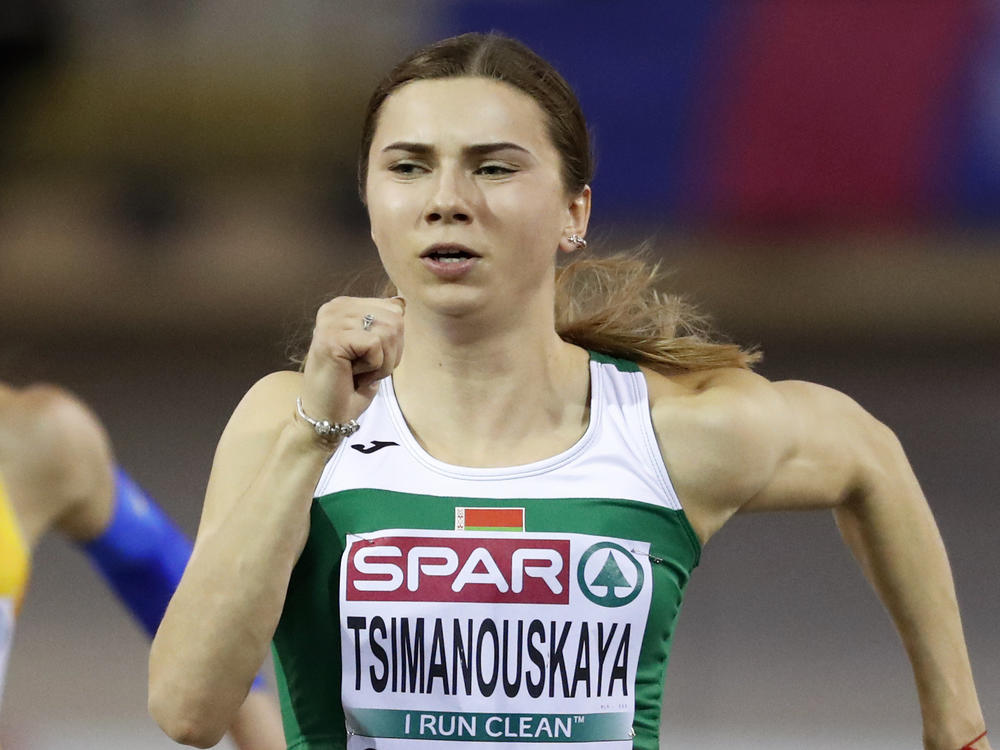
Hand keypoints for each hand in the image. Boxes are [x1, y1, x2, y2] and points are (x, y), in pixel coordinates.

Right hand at [299, 296, 404, 426]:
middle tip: (365, 370)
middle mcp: (335, 307)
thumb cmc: (350, 386)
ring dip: (382, 362)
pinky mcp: (332, 337)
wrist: (327, 416)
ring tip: (358, 373)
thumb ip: (384, 324)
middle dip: (391, 353)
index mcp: (345, 306)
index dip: (393, 341)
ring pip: (388, 332)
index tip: (368, 358)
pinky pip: (376, 345)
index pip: (395, 309)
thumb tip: (402, 301)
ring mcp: (331, 320)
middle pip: (396, 319)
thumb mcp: (374, 349)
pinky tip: (352, 374)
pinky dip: (373, 367)